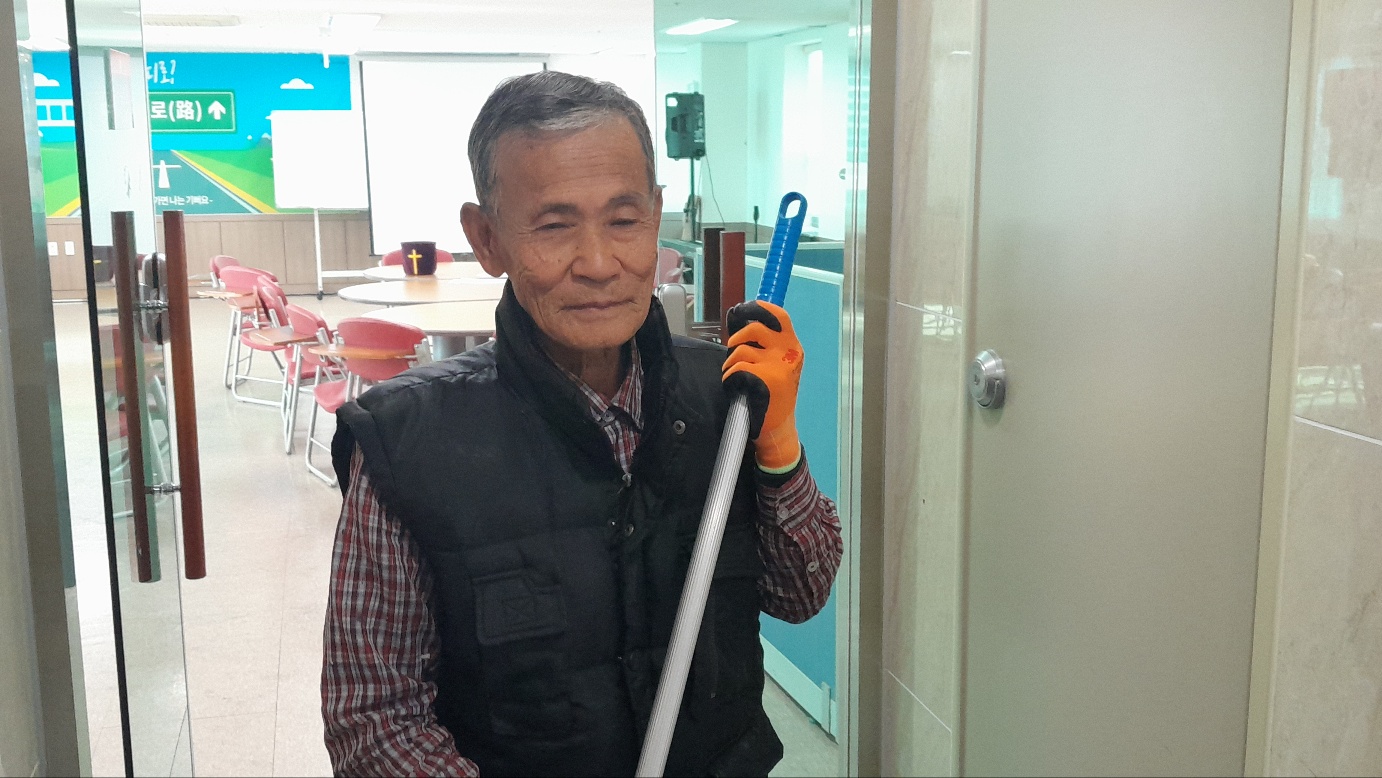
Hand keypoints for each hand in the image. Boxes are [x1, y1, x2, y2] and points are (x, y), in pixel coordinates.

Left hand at [722, 300, 803, 471]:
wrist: (778, 429)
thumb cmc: (772, 396)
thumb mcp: (775, 365)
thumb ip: (761, 343)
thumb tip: (737, 316)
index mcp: (792, 347)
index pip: (779, 316)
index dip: (759, 308)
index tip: (742, 310)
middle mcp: (790, 352)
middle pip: (755, 327)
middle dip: (737, 337)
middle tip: (733, 349)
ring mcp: (779, 365)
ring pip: (741, 350)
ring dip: (730, 363)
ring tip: (734, 376)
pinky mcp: (766, 379)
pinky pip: (736, 369)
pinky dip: (729, 378)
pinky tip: (736, 388)